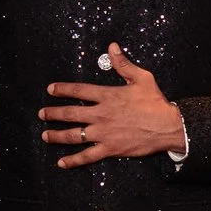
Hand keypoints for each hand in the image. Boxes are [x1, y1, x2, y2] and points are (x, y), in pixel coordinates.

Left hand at [39, 45, 186, 166]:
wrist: (167, 126)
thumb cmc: (156, 102)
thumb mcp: (142, 78)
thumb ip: (123, 64)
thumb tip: (112, 47)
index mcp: (107, 96)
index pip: (79, 91)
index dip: (62, 89)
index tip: (50, 89)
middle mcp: (101, 114)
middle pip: (70, 113)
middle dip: (53, 113)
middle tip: (42, 114)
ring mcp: (103, 133)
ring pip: (74, 135)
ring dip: (57, 135)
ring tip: (46, 135)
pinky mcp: (110, 149)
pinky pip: (87, 156)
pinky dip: (73, 160)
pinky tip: (61, 163)